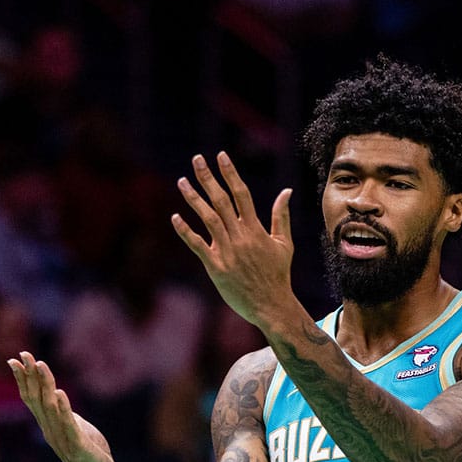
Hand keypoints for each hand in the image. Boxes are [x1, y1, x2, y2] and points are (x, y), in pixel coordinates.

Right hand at [7, 352, 114, 461]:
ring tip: (40, 365)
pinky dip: (63, 408)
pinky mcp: (77, 446)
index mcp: (48, 424)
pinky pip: (68, 424)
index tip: (14, 359)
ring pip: (49, 408)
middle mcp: (50, 430)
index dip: (22, 379)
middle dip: (29, 375)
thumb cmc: (90, 452)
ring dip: (44, 385)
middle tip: (22, 354)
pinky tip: (60, 393)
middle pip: (35, 399)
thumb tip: (57, 395)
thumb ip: (64, 412)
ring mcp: (62, 438)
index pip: (30, 398)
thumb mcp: (74, 426)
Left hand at [172, 151, 294, 328]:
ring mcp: (227, 251)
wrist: (271, 305)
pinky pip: (197, 246)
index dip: (230, 173)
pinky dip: (186, 231)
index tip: (220, 156)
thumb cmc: (278, 275)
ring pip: (207, 218)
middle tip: (197, 159)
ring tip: (182, 181)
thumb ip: (281, 216)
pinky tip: (175, 217)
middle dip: (208, 178)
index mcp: (256, 229)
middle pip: (221, 200)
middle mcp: (240, 237)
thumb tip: (286, 191)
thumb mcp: (284, 244)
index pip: (241, 193)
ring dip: (194, 198)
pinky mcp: (216, 267)